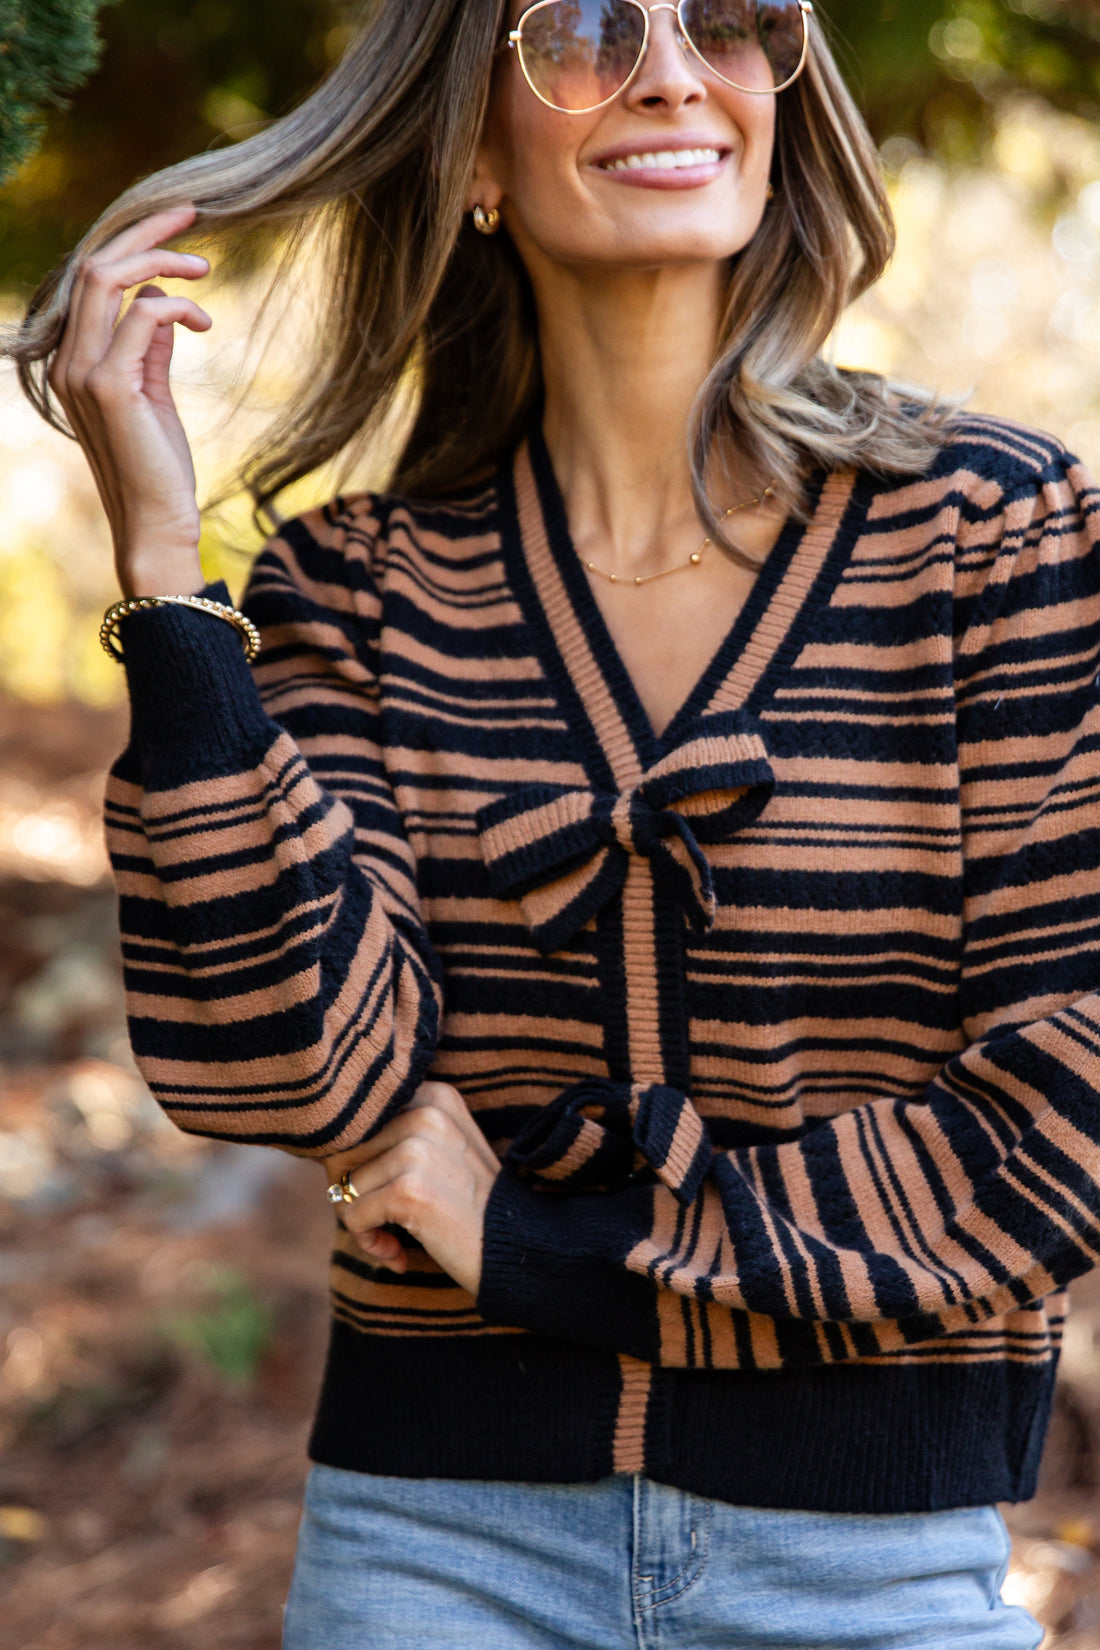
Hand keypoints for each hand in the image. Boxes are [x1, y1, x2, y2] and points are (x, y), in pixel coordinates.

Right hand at [47, 203, 212, 597]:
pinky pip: (141, 316)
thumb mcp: (155, 397)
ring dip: (162, 262)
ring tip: (206, 269)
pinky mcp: (111, 387)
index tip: (179, 226)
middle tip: (195, 217)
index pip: (91, 279)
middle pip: (94, 263)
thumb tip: (160, 303)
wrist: (158, 528)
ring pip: (108, 278)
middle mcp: (68, 360)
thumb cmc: (160, 469)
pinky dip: (177, 307)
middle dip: (145, 232)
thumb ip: (150, 350)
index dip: (130, 243)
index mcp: (73, 360)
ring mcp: (82, 373)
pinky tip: (205, 324)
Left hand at [321, 1081, 500, 1296]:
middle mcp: (426, 1113)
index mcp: (434, 1095)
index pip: (358, 1122)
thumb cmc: (469, 1207)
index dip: (357, 1163)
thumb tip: (325, 1152)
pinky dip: (369, 1242)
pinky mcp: (409, 1189)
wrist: (516, 1250)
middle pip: (345, 1151)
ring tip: (397, 1237)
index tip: (384, 1190)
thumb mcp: (439, 1153)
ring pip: (345, 1185)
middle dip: (353, 1193)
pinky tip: (399, 1253)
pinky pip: (353, 1216)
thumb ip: (393, 1138)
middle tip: (384, 1222)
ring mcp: (418, 1149)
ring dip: (363, 1222)